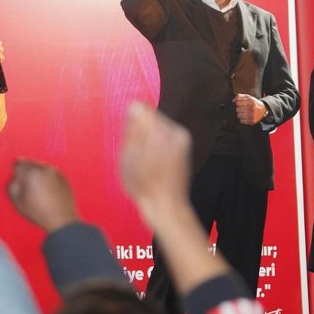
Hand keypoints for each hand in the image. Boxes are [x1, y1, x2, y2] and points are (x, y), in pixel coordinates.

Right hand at [6, 159, 79, 232]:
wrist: (61, 219)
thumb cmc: (39, 212)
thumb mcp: (18, 202)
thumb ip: (12, 186)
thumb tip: (15, 179)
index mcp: (31, 174)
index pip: (18, 164)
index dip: (15, 170)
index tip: (16, 175)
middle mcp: (44, 169)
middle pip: (30, 163)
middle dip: (26, 171)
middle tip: (26, 184)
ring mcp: (56, 172)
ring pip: (41, 167)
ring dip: (37, 173)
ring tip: (37, 189)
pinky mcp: (63, 177)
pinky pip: (51, 173)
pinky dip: (47, 178)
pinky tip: (46, 190)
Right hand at [120, 102, 191, 223]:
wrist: (166, 207)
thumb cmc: (145, 186)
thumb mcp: (130, 157)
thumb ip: (133, 129)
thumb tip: (134, 106)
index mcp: (163, 132)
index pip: (142, 111)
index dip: (131, 125)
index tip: (129, 141)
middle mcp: (177, 132)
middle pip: (151, 120)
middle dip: (140, 134)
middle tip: (135, 157)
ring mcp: (182, 140)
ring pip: (157, 130)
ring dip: (147, 141)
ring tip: (144, 163)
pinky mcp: (183, 149)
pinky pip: (163, 140)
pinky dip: (155, 148)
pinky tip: (152, 165)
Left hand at [233, 94, 265, 124]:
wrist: (263, 109)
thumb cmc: (254, 103)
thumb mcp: (248, 97)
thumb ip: (239, 96)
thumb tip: (233, 100)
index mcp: (251, 101)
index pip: (237, 103)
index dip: (237, 103)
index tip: (240, 103)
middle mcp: (252, 109)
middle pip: (237, 110)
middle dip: (238, 108)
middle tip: (242, 108)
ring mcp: (252, 116)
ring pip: (239, 115)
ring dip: (240, 114)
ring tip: (244, 112)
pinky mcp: (252, 121)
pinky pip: (241, 121)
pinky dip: (242, 118)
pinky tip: (246, 116)